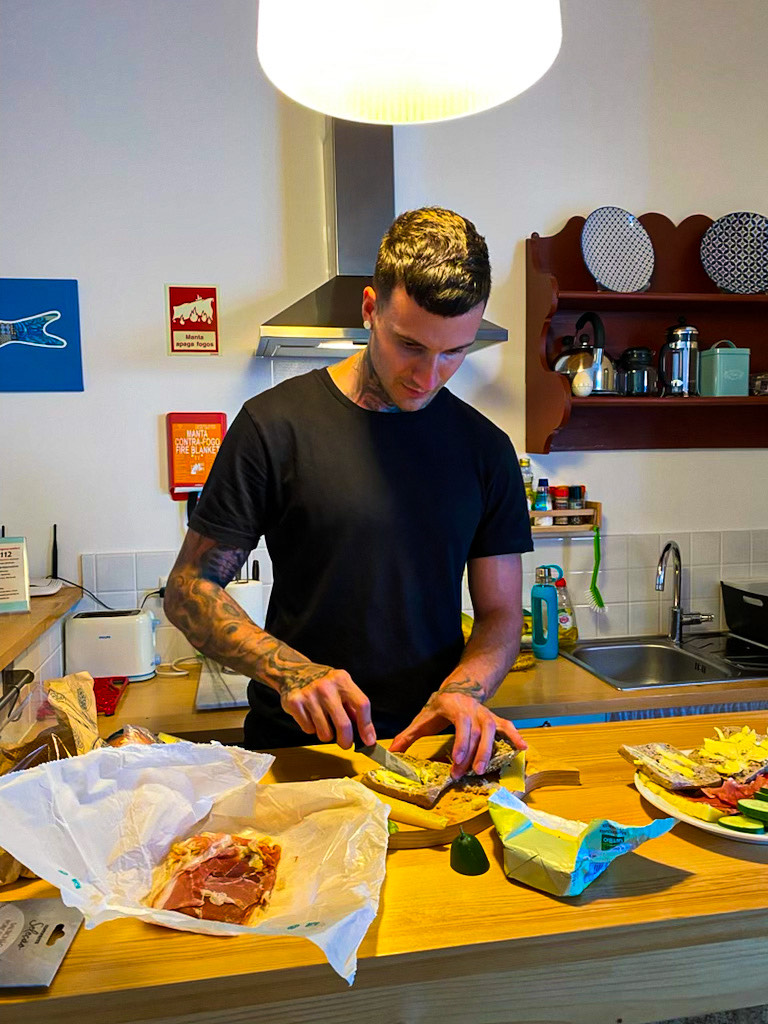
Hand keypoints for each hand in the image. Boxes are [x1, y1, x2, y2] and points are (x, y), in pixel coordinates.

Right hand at [278, 664, 375, 749]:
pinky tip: (310, 716)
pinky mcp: (294, 703)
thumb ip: (352, 707)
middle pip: (344, 724)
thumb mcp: (341, 686)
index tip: (369, 740)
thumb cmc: (322, 683)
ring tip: (323, 722)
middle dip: (346, 741)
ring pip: (325, 733)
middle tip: (345, 743)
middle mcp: (326, 686)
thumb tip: (366, 734)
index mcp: (342, 679)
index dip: (367, 726)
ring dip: (326, 734)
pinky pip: (309, 730)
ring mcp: (309, 695)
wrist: (294, 671)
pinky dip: (311, 728)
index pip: (361, 704)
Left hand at [389, 690, 525, 778]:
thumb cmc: (440, 707)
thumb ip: (409, 735)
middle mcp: (474, 709)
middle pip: (477, 732)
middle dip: (473, 753)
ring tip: (483, 770)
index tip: (457, 759)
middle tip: (467, 773)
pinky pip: (508, 727)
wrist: (460, 688)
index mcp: (455, 707)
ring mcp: (487, 714)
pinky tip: (523, 749)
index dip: (461, 741)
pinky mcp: (496, 719)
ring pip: (492, 730)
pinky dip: (515, 737)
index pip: (461, 724)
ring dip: (489, 751)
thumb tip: (391, 751)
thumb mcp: (423, 717)